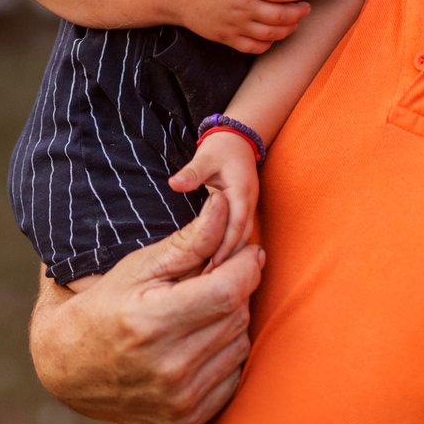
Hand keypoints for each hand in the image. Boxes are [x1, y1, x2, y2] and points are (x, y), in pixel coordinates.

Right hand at [28, 193, 264, 423]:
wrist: (70, 370)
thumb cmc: (104, 306)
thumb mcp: (137, 267)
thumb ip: (188, 241)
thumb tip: (225, 206)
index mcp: (151, 322)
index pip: (227, 290)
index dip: (246, 265)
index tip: (249, 251)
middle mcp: (168, 366)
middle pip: (237, 315)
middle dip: (237, 289)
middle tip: (223, 275)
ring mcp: (180, 398)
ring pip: (240, 345)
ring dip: (233, 321)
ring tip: (206, 307)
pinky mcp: (189, 418)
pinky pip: (233, 376)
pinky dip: (226, 354)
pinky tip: (202, 340)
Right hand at [166, 0, 312, 52]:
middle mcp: (244, 7)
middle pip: (281, 15)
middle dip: (299, 13)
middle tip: (306, 8)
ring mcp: (235, 26)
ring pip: (271, 34)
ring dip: (288, 29)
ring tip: (295, 23)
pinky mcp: (226, 38)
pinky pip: (253, 47)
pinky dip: (267, 45)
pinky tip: (272, 37)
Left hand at [168, 134, 260, 270]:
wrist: (237, 142)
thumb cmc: (220, 150)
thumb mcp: (204, 158)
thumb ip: (191, 173)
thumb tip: (174, 184)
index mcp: (241, 194)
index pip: (235, 227)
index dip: (225, 248)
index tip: (211, 267)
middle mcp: (249, 205)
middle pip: (241, 239)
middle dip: (227, 260)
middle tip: (207, 282)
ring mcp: (249, 209)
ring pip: (243, 240)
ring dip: (230, 258)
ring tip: (210, 279)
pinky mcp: (244, 213)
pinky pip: (239, 235)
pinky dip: (230, 250)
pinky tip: (216, 264)